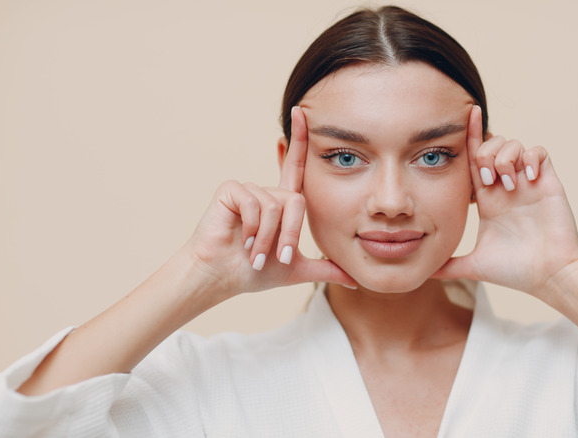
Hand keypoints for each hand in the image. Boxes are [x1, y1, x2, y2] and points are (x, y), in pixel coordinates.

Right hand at [183, 107, 355, 299]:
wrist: (222, 279)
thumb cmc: (252, 273)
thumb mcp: (296, 270)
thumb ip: (326, 270)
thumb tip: (355, 280)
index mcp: (282, 204)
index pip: (297, 167)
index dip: (300, 140)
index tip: (302, 111)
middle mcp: (267, 192)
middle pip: (297, 201)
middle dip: (290, 235)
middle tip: (278, 258)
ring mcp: (248, 189)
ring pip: (277, 206)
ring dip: (269, 238)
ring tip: (254, 253)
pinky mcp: (231, 190)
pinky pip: (255, 203)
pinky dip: (253, 228)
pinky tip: (242, 240)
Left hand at [433, 106, 577, 299]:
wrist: (550, 277)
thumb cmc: (516, 271)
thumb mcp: (474, 266)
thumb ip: (448, 266)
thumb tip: (423, 274)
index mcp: (487, 199)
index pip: (472, 161)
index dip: (467, 139)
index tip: (463, 116)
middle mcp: (506, 186)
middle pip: (490, 146)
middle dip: (484, 154)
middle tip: (488, 181)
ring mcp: (527, 183)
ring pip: (513, 144)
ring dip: (505, 158)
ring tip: (509, 184)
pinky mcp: (547, 182)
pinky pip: (539, 152)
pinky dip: (530, 158)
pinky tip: (527, 179)